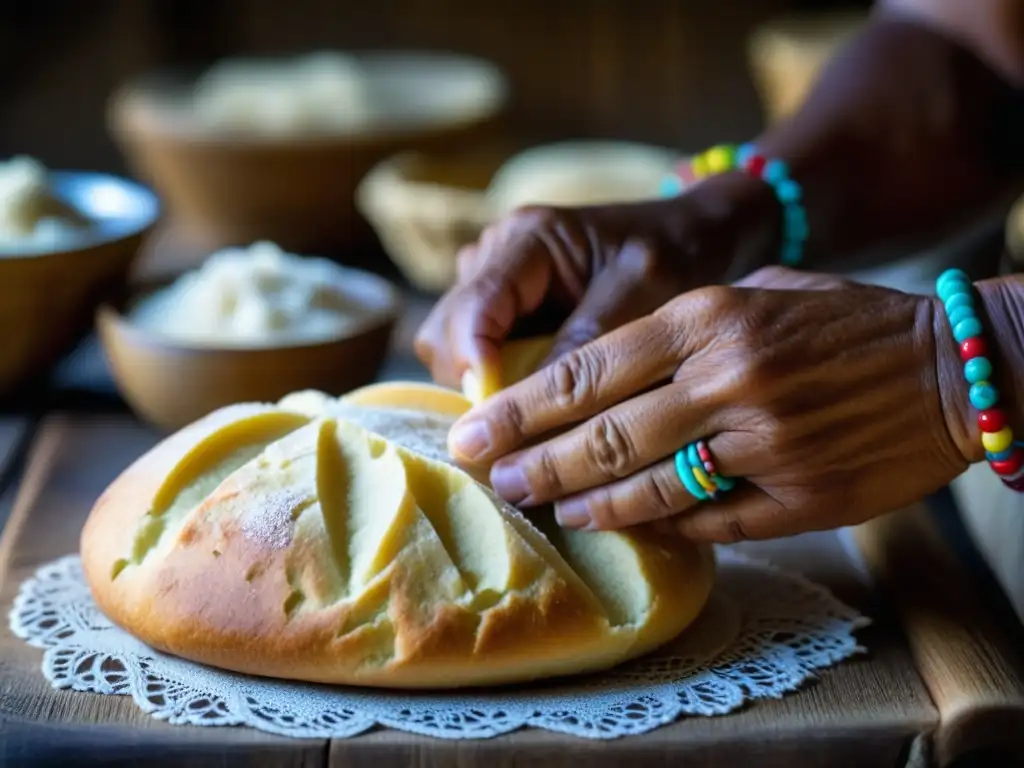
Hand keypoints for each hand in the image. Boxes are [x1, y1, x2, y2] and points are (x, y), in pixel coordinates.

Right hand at [414, 173, 777, 388]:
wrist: (695, 233)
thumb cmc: (677, 252)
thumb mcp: (644, 291)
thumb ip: (588, 341)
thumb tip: (533, 404)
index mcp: (528, 238)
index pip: (473, 308)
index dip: (475, 366)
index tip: (499, 418)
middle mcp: (495, 257)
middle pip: (444, 333)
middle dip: (472, 383)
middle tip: (518, 429)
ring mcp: (493, 285)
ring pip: (451, 350)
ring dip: (481, 388)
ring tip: (531, 419)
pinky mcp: (503, 313)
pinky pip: (476, 358)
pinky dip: (496, 386)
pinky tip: (534, 406)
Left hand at [446, 266, 970, 542]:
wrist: (953, 368)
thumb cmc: (844, 323)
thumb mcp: (758, 294)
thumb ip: (679, 330)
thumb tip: (599, 378)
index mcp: (708, 319)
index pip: (585, 371)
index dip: (517, 409)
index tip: (472, 431)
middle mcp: (727, 381)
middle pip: (599, 434)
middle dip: (530, 462)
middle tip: (488, 477)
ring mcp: (763, 445)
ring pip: (642, 485)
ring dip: (579, 501)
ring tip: (539, 506)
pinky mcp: (797, 500)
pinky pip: (702, 520)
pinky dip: (650, 524)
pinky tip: (612, 524)